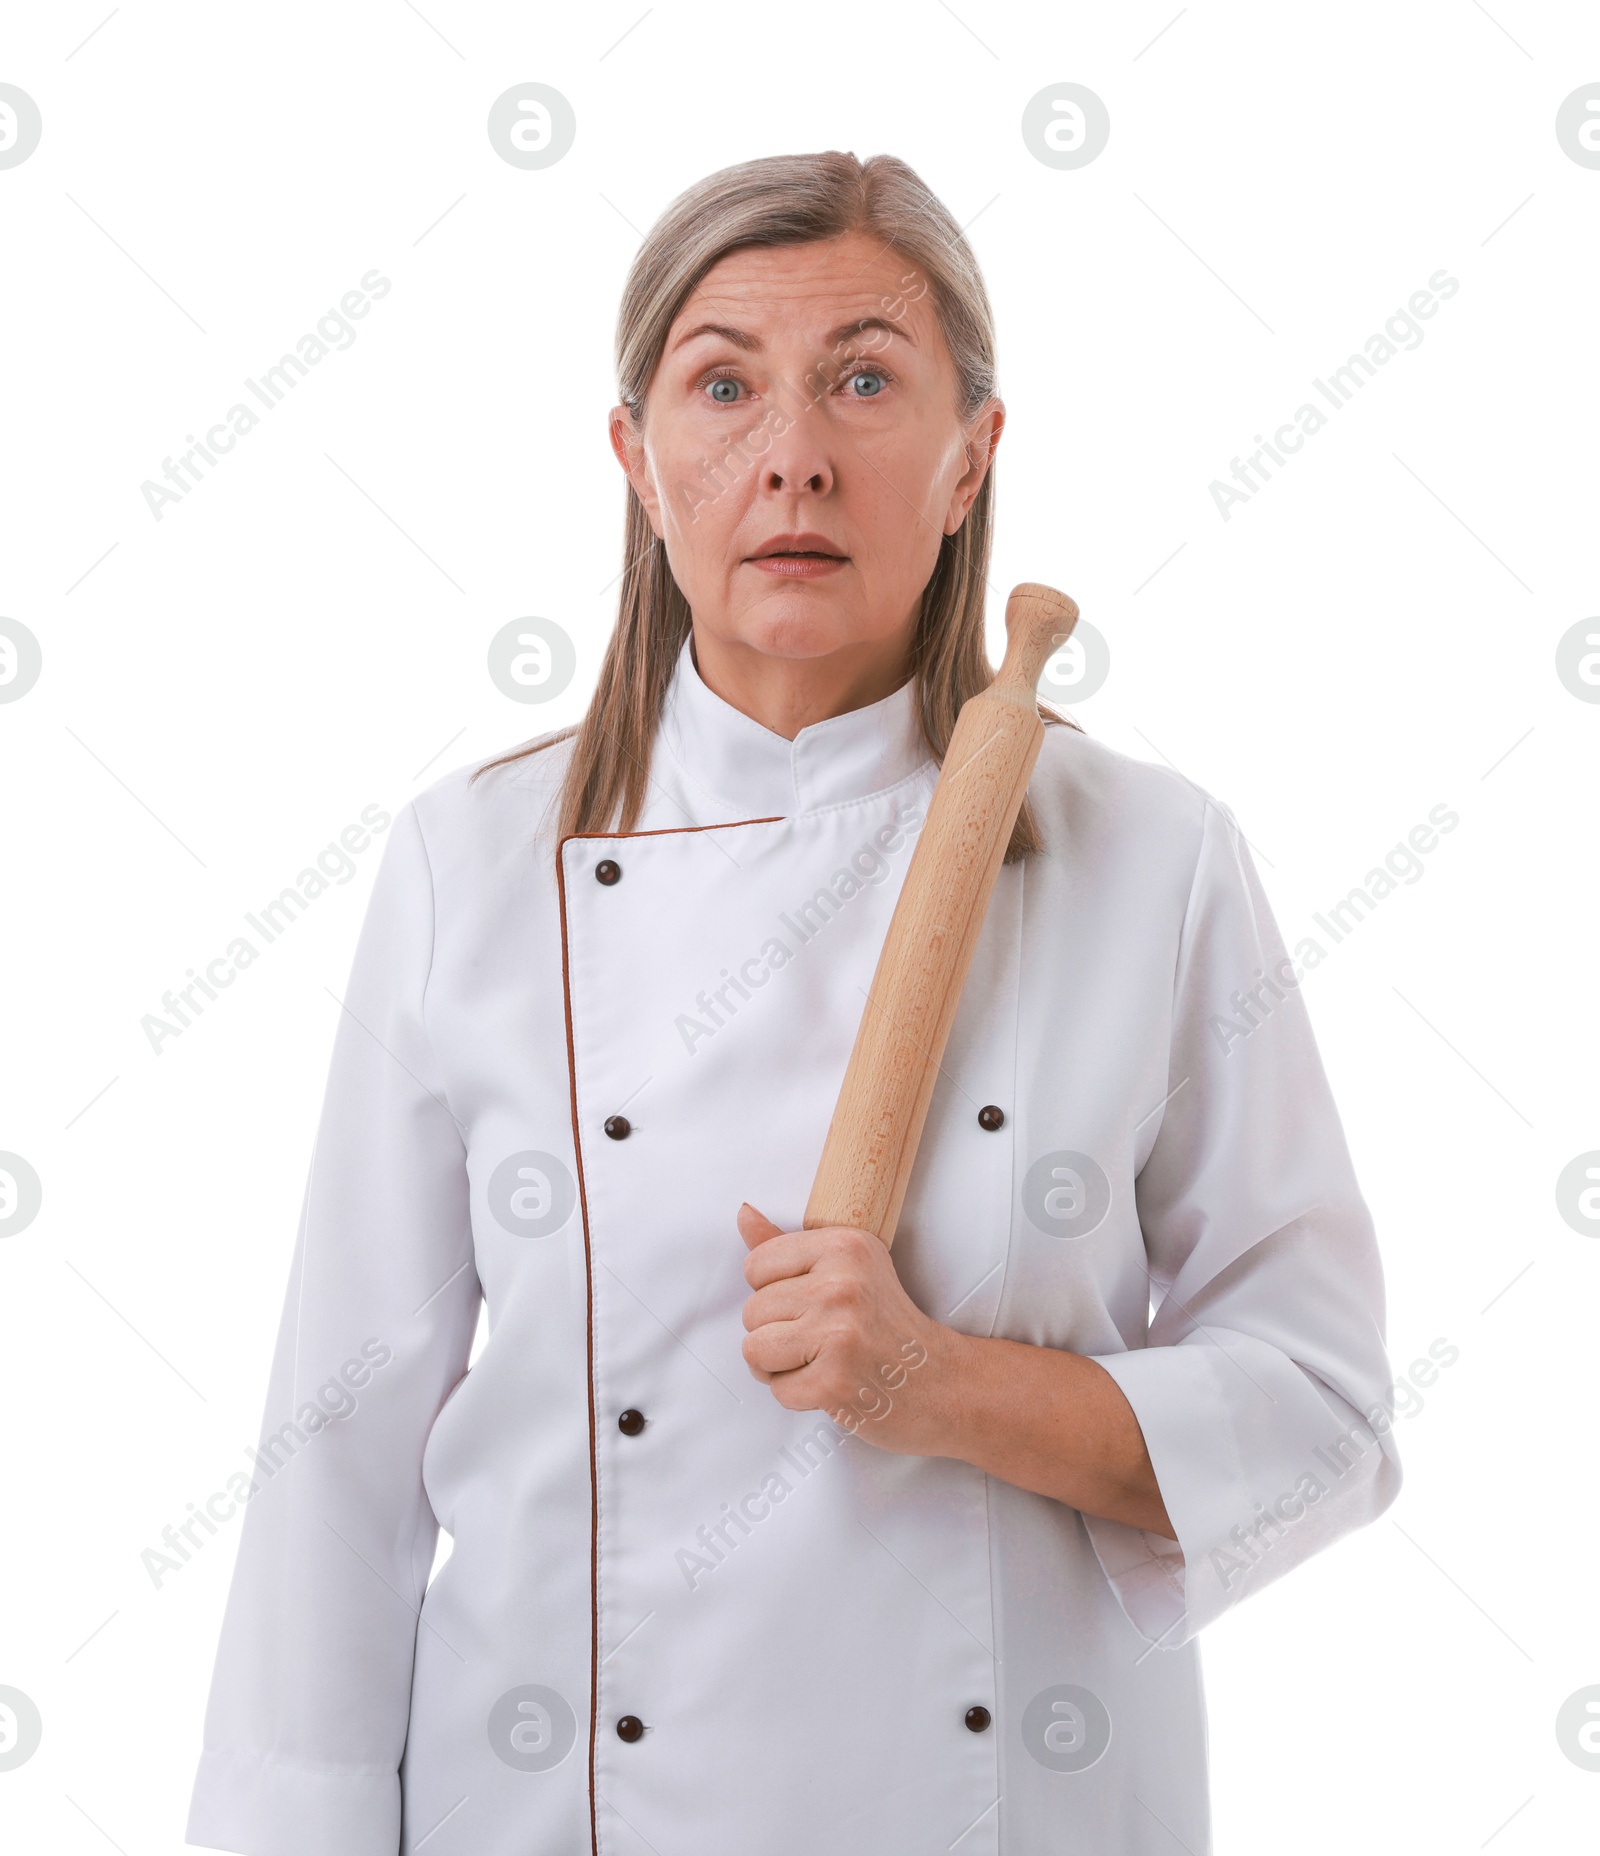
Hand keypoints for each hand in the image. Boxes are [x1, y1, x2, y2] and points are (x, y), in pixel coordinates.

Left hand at [736, 1202, 952, 1451]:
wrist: (943, 1381)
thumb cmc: (890, 1325)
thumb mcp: (848, 1268)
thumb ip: (788, 1245)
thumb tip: (744, 1213)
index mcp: (843, 1245)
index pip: (755, 1266)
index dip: (773, 1292)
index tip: (810, 1303)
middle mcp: (840, 1285)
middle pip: (752, 1312)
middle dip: (777, 1333)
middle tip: (821, 1339)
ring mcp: (838, 1334)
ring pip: (755, 1351)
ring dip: (780, 1366)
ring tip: (820, 1361)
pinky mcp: (835, 1382)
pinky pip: (778, 1390)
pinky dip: (799, 1396)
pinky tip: (832, 1384)